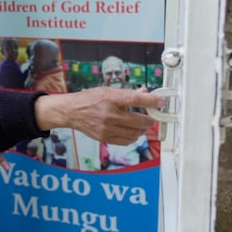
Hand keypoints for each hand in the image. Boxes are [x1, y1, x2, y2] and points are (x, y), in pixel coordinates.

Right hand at [34, 87, 163, 145]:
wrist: (71, 112)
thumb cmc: (88, 99)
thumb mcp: (107, 90)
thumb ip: (127, 93)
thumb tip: (145, 93)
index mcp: (110, 99)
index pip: (136, 99)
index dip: (151, 101)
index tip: (160, 102)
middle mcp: (109, 115)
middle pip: (139, 120)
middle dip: (149, 119)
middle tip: (151, 116)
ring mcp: (107, 128)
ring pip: (135, 133)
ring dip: (142, 129)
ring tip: (141, 124)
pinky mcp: (105, 138)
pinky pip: (126, 141)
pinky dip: (133, 137)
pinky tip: (132, 132)